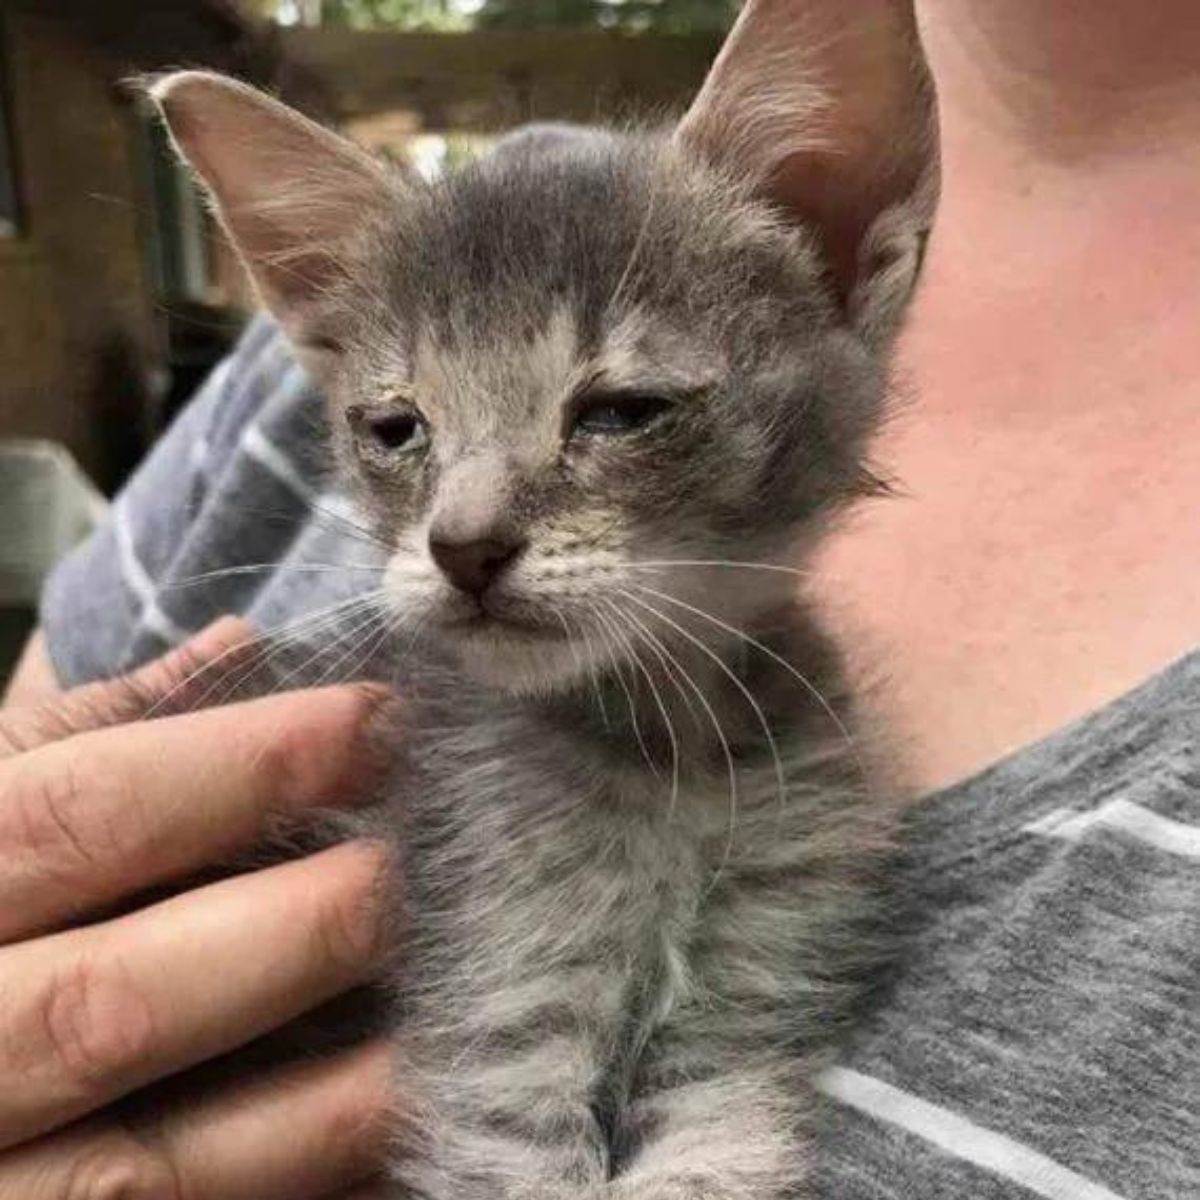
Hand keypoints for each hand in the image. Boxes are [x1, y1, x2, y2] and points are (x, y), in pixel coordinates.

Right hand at [0, 620, 395, 1198]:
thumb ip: (89, 735)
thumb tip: (242, 647)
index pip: (80, 816)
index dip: (243, 764)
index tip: (382, 722)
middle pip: (115, 1004)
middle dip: (299, 934)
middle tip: (425, 876)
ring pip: (152, 1173)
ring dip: (330, 1105)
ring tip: (464, 1026)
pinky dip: (309, 1194)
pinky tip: (412, 1144)